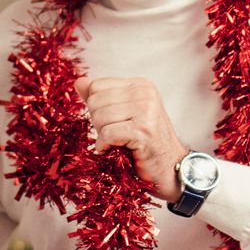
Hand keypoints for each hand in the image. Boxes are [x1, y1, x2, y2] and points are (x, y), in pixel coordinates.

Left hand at [77, 76, 190, 200]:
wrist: (170, 167)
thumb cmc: (144, 143)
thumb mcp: (123, 114)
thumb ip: (101, 97)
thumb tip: (79, 82)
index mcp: (140, 85)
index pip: (96, 86)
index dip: (97, 108)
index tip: (115, 122)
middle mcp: (145, 93)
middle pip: (95, 102)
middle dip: (99, 123)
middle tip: (117, 135)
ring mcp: (146, 110)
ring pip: (99, 117)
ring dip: (103, 136)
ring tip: (120, 142)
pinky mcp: (143, 130)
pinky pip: (107, 134)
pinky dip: (106, 146)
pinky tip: (117, 150)